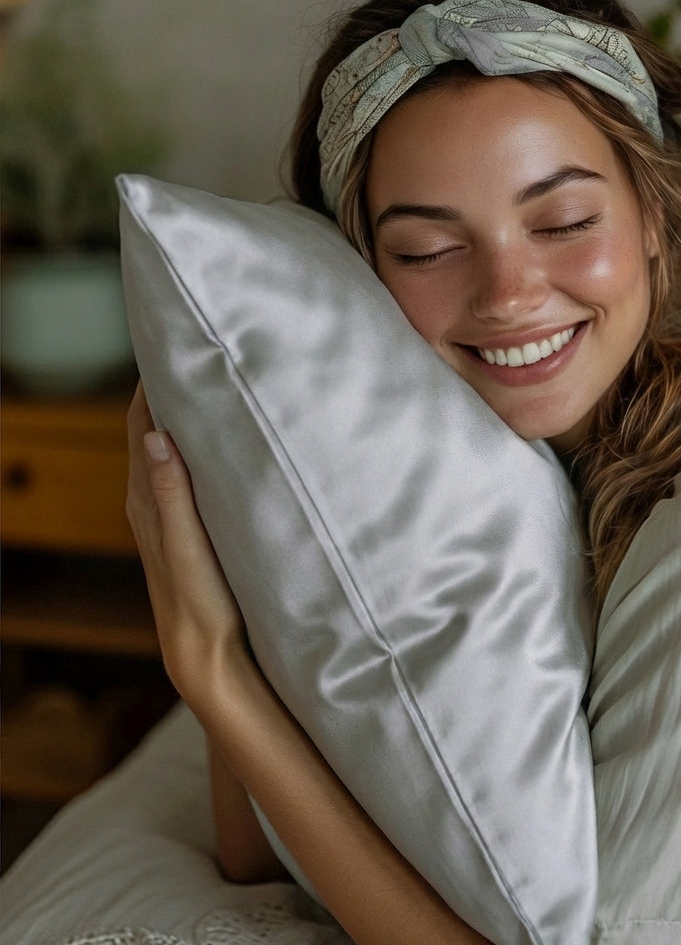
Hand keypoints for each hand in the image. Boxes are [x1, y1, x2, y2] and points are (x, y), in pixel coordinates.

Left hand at [126, 384, 247, 704]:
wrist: (203, 652)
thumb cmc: (200, 602)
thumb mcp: (187, 546)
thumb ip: (172, 494)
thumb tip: (157, 435)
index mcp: (147, 498)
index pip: (142, 426)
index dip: (151, 387)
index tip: (174, 350)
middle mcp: (150, 502)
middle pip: (152, 432)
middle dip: (167, 393)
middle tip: (199, 357)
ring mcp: (167, 515)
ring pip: (168, 452)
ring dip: (182, 419)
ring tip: (211, 388)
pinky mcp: (187, 528)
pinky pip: (183, 475)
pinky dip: (194, 448)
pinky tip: (217, 445)